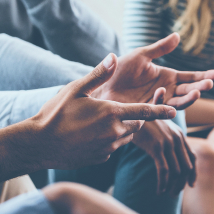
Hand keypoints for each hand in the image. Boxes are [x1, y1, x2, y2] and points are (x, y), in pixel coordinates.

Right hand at [0, 55, 175, 180]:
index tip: (174, 110)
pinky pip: (113, 147)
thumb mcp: (75, 89)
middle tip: (119, 111)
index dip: (160, 109)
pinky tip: (91, 135)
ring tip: (101, 122)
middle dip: (134, 118)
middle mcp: (114, 132)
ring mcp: (108, 147)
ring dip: (122, 129)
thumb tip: (113, 56)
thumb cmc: (55, 114)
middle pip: (136, 125)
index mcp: (111, 113)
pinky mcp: (101, 158)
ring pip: (126, 136)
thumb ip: (98, 74)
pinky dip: (110, 140)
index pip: (144, 111)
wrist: (39, 144)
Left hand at [93, 33, 213, 108]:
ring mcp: (159, 102)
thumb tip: (178, 36)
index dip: (205, 76)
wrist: (102, 86)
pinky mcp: (148, 110)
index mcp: (168, 77)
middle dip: (201, 87)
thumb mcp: (141, 55)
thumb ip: (159, 48)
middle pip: (190, 90)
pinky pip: (160, 107)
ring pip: (180, 102)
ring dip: (190, 98)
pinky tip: (162, 90)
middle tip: (210, 83)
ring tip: (198, 91)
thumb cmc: (119, 71)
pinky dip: (163, 100)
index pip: (192, 77)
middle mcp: (167, 91)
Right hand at [132, 120, 195, 195]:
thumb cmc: (141, 122)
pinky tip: (159, 190)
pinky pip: (164, 171)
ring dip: (172, 186)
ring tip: (166, 194)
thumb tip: (171, 158)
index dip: (193, 173)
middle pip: (186, 167)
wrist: (128, 114)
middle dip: (181, 183)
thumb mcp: (159, 129)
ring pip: (176, 171)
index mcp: (180, 134)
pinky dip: (163, 183)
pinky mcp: (156, 148)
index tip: (190, 185)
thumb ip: (168, 140)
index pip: (193, 158)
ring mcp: (167, 143)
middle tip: (174, 193)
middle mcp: (177, 138)